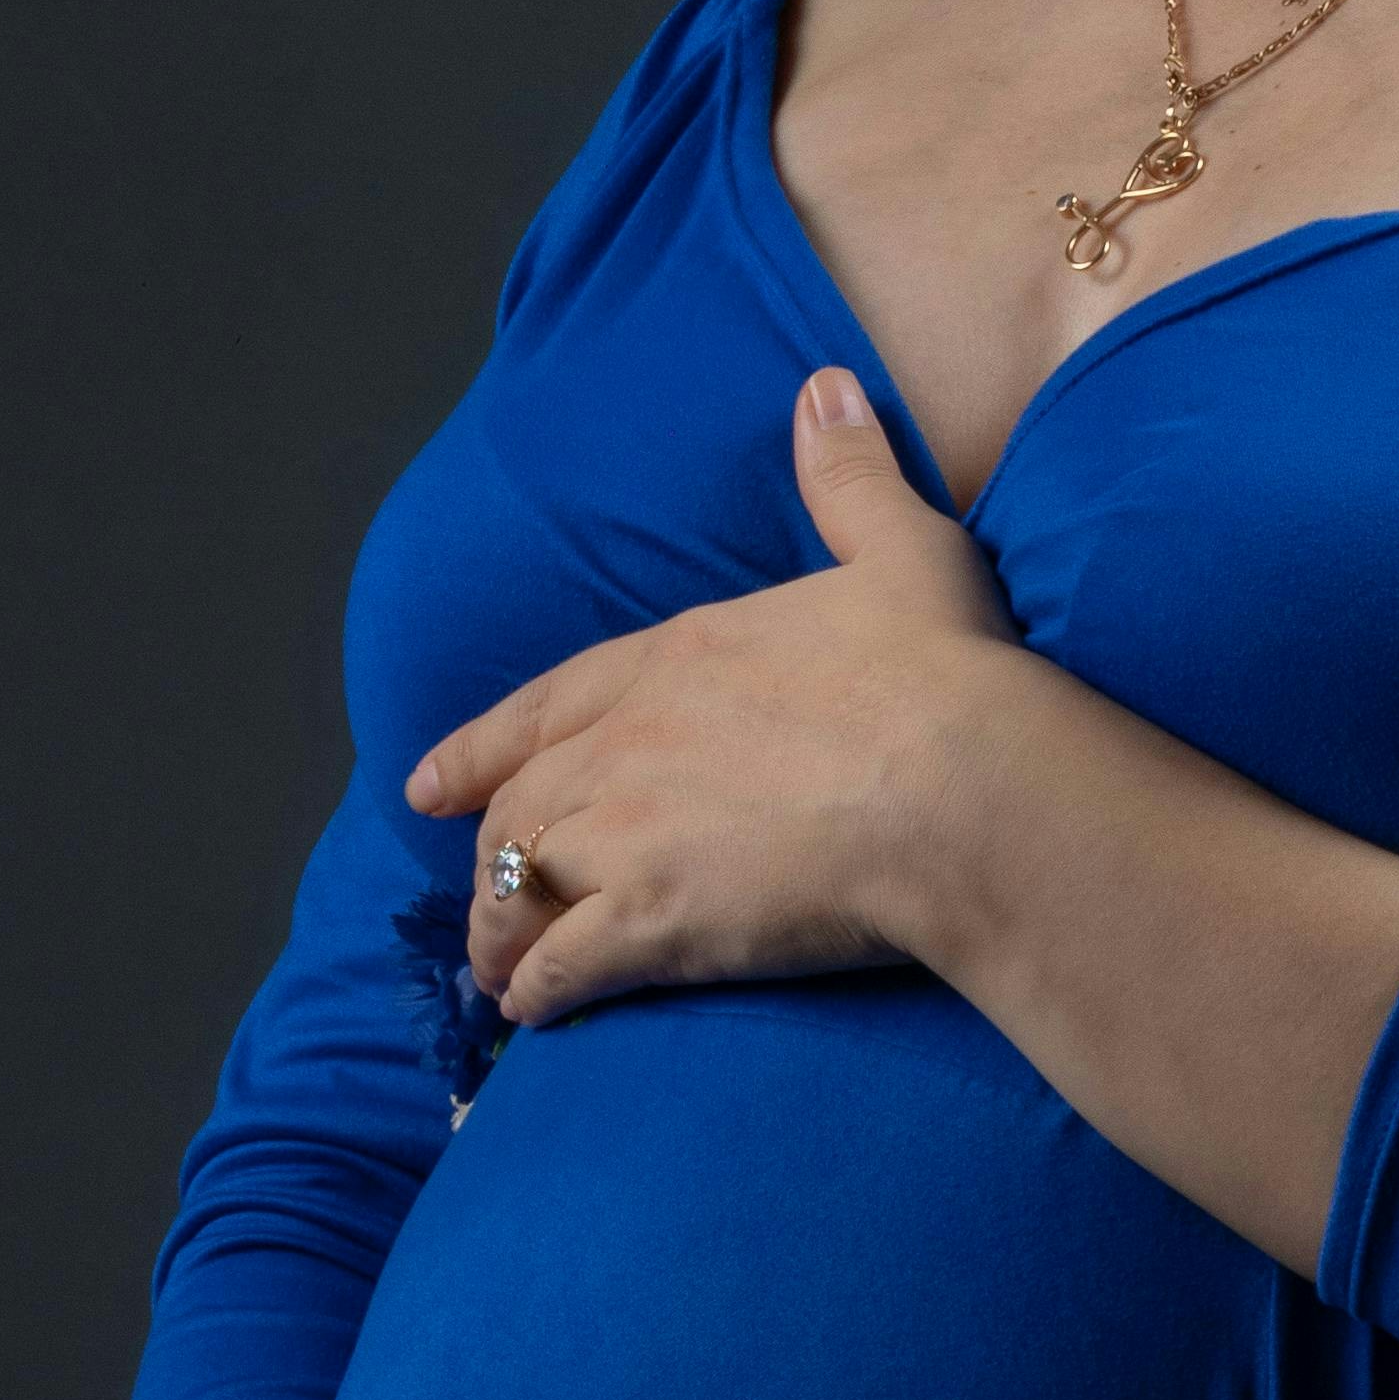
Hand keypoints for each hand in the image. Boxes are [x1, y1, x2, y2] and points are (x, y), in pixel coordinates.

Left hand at [404, 368, 1015, 1028]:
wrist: (967, 785)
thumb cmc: (945, 673)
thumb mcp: (903, 549)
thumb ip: (848, 475)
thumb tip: (824, 386)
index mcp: (676, 658)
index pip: (550, 704)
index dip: (484, 747)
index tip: (431, 783)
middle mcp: (627, 742)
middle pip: (522, 803)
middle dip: (494, 855)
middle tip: (483, 903)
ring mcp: (629, 833)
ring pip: (519, 885)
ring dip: (502, 932)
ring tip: (503, 974)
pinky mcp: (651, 920)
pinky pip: (559, 965)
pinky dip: (535, 992)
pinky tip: (532, 1014)